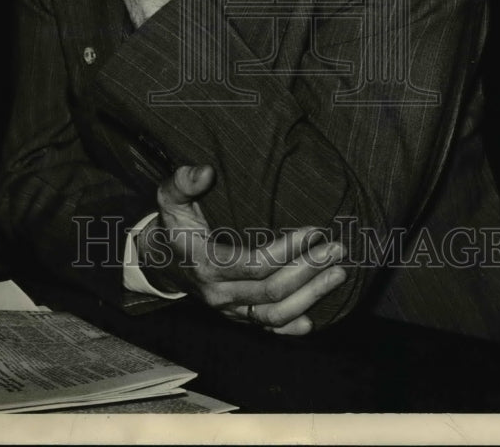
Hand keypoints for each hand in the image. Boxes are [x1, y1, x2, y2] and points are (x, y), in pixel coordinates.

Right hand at [137, 165, 346, 335]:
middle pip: (272, 290)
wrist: (160, 260)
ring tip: (338, 274)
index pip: (255, 264)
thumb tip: (207, 172)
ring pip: (274, 314)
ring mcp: (228, 310)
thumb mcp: (169, 197)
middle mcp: (218, 294)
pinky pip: (266, 328)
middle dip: (309, 270)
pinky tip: (312, 319)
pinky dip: (291, 327)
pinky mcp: (236, 317)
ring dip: (310, 296)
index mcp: (206, 264)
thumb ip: (184, 182)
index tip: (315, 230)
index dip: (288, 250)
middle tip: (337, 249)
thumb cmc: (173, 223)